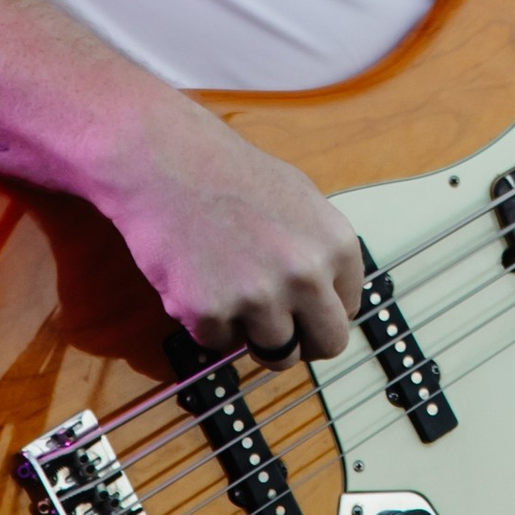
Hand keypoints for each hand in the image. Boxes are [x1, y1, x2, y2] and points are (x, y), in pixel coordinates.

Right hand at [95, 86, 365, 361]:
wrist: (167, 163)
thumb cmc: (230, 175)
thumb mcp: (301, 200)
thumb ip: (322, 253)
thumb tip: (331, 296)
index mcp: (336, 246)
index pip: (348, 309)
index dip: (319, 307)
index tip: (299, 300)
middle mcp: (306, 276)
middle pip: (326, 345)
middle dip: (304, 340)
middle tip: (278, 325)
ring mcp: (259, 298)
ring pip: (276, 352)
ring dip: (253, 331)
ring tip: (230, 287)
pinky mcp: (210, 314)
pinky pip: (220, 343)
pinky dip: (207, 322)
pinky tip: (198, 279)